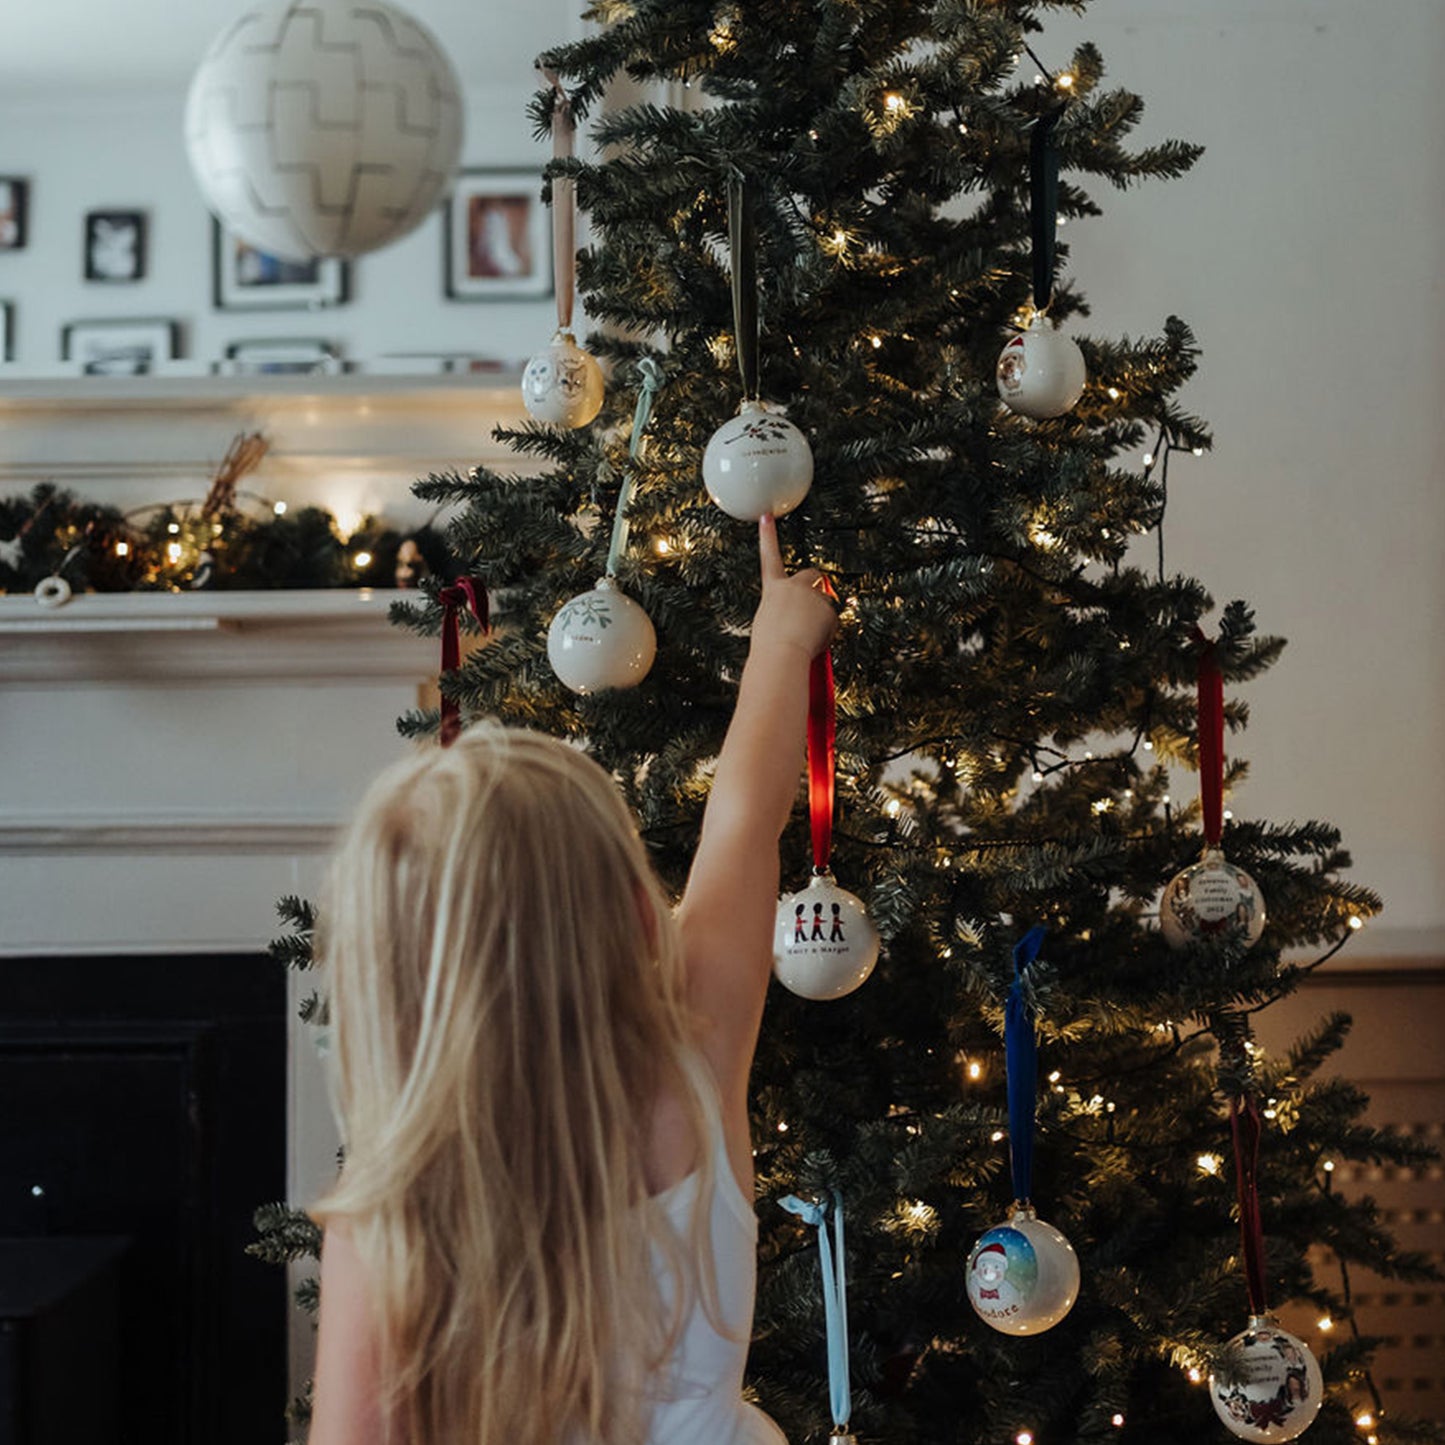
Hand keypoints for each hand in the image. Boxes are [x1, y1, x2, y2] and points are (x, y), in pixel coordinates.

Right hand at [752, 514, 838, 659]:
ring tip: (806, 634)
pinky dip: (828, 629)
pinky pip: (832, 619)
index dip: (768, 536)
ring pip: (824, 602)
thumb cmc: (770, 647)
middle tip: (811, 607)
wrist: (781, 656)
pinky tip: (816, 639)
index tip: (766, 517)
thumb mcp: (768, 623)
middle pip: (811, 575)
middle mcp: (792, 586)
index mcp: (773, 590)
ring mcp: (812, 595)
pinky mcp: (828, 608)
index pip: (769, 557)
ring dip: (820, 615)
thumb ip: (781, 612)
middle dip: (816, 586)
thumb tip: (793, 618)